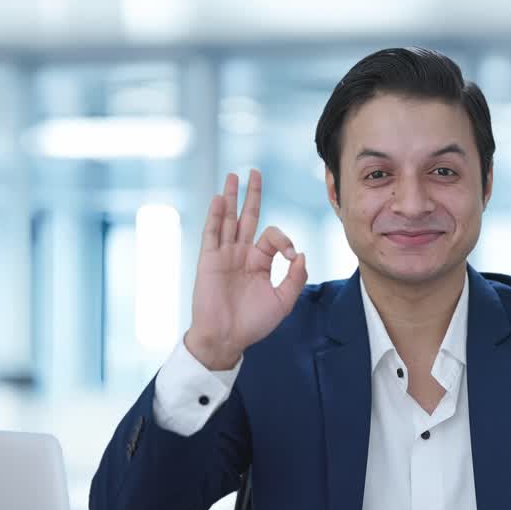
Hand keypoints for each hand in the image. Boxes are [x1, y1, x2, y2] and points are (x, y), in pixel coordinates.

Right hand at [184, 170, 307, 369]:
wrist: (228, 338)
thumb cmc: (254, 323)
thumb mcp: (283, 301)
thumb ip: (295, 277)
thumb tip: (301, 253)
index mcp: (258, 262)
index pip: (272, 236)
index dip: (285, 240)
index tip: (291, 255)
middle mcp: (241, 254)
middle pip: (247, 217)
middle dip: (252, 195)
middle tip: (254, 172)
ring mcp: (224, 255)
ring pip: (228, 220)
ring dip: (231, 197)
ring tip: (233, 176)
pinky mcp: (209, 260)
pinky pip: (213, 233)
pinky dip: (216, 215)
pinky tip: (220, 198)